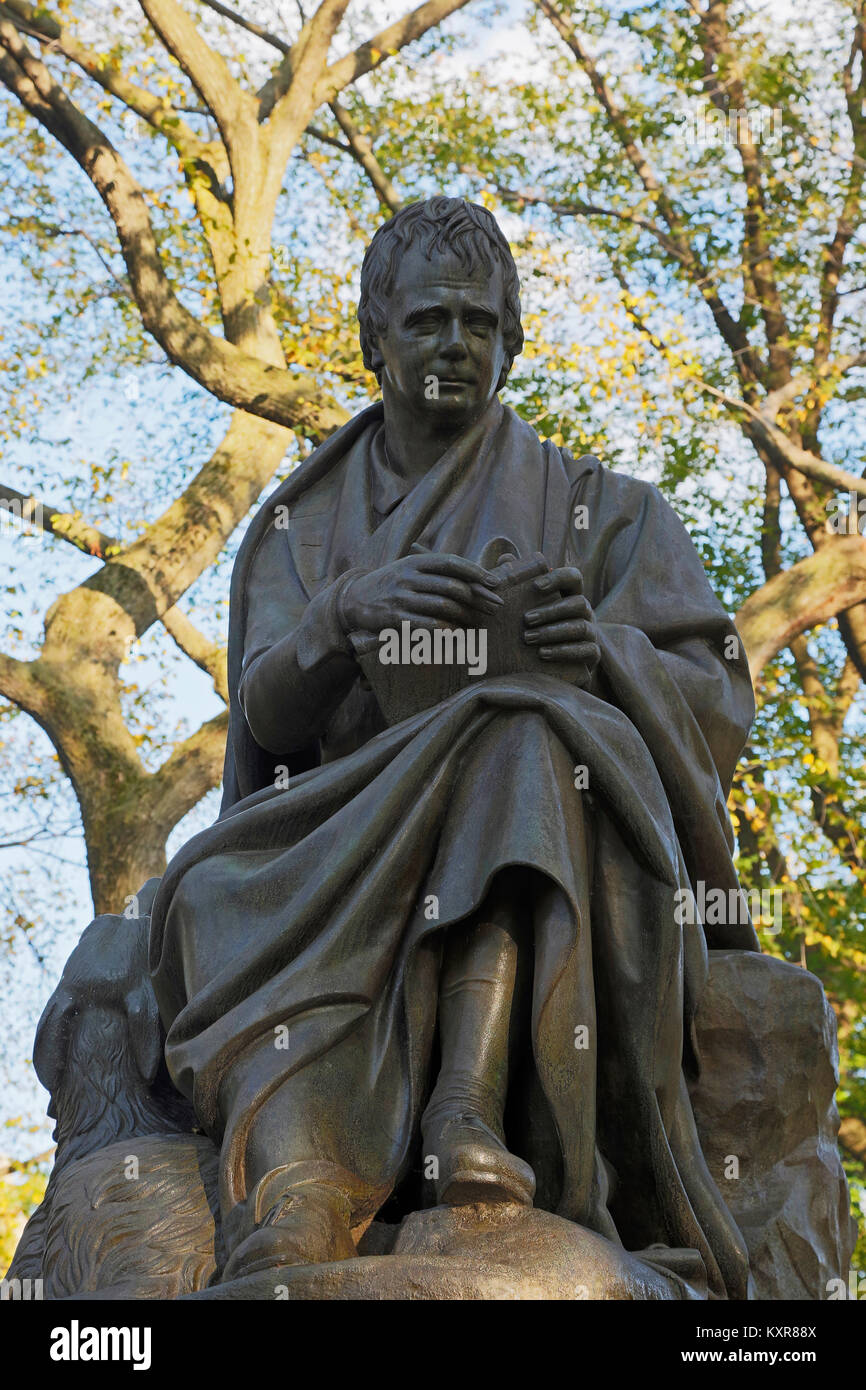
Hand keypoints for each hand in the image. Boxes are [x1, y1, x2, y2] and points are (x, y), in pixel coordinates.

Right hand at [340, 551, 503, 633]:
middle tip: (495, 608)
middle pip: (451, 586)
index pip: (451, 562)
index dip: (475, 571)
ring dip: (466, 616)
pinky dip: (446, 630)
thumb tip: (474, 579)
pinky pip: (427, 624)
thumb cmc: (390, 584)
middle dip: (478, 598)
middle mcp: (408, 577)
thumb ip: (435, 572)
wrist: (353, 599)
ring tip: (479, 623)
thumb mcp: (408, 569)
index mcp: (414, 562)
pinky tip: (459, 634)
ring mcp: (401, 598)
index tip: (494, 583)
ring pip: (442, 606)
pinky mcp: (395, 619)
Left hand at [523, 566, 599, 686]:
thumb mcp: (524, 607)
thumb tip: (506, 556)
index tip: (535, 586)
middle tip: (526, 620)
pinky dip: (564, 651)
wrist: (546, 668)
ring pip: (581, 627)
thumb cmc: (534, 629)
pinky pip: (586, 651)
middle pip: (578, 603)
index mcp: (570, 595)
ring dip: (554, 632)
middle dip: (551, 611)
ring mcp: (591, 634)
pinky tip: (543, 654)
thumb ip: (517, 583)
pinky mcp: (592, 655)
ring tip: (529, 639)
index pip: (573, 577)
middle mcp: (585, 612)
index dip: (557, 578)